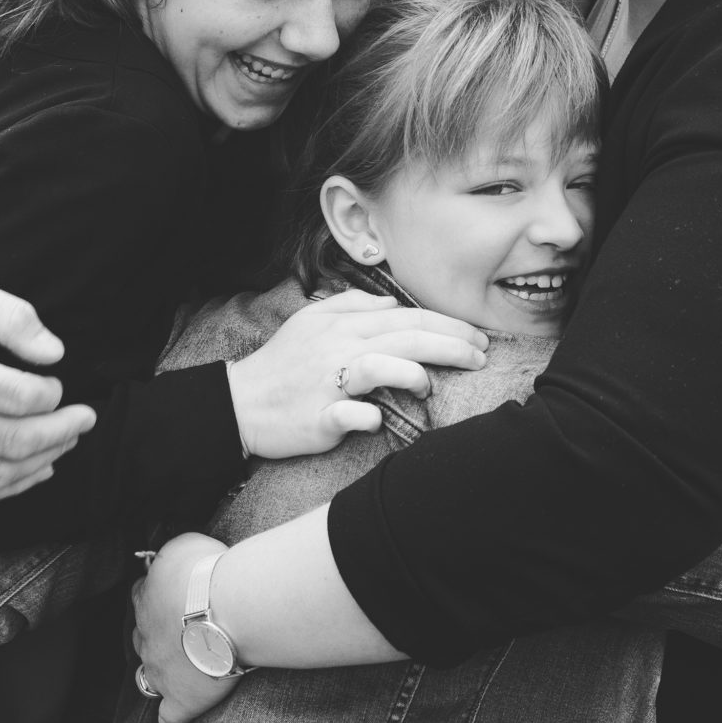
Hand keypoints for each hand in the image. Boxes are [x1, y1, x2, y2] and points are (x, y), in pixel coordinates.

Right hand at [0, 273, 95, 506]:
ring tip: (66, 441)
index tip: (57, 382)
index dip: (52, 395)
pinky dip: (8, 488)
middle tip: (85, 418)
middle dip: (62, 432)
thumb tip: (54, 354)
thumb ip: (12, 317)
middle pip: (13, 442)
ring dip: (43, 462)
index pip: (19, 400)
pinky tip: (35, 469)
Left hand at [130, 534, 241, 722]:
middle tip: (187, 632)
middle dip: (158, 636)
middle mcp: (146, 635)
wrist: (225, 608)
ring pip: (148, 676)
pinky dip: (172, 719)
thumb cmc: (207, 572)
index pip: (142, 596)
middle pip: (142, 638)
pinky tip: (178, 720)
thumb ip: (173, 556)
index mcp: (147, 598)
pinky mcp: (181, 699)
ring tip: (183, 671)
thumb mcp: (184, 546)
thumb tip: (173, 559)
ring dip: (161, 673)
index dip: (158, 597)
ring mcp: (159, 671)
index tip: (178, 596)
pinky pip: (169, 718)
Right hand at [225, 290, 486, 457]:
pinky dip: (369, 415)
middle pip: (407, 338)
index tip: (476, 337)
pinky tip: (378, 418)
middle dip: (453, 345)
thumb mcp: (310, 320)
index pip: (408, 318)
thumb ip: (351, 304)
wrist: (239, 402)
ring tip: (430, 387)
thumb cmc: (282, 364)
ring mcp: (329, 382)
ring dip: (415, 375)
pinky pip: (351, 414)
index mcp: (343, 324)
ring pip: (382, 366)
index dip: (449, 326)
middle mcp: (340, 347)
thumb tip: (391, 304)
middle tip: (481, 355)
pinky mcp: (319, 416)